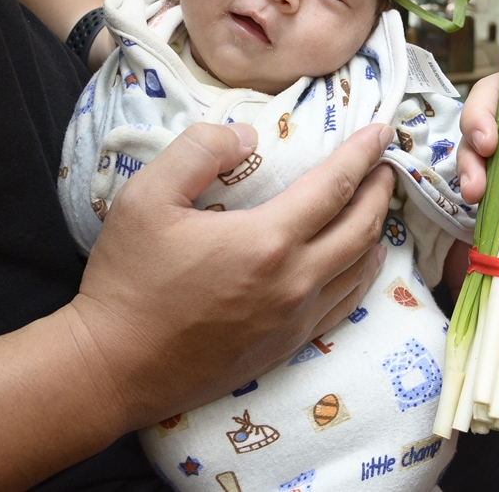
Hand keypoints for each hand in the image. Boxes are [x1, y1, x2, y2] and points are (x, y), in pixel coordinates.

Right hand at [70, 120, 393, 426]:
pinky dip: (361, 276)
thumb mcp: (146, 197)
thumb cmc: (127, 280)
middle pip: (359, 227)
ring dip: (375, 231)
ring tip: (377, 207)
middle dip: (379, 191)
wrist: (113, 367)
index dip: (362, 155)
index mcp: (266, 240)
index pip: (334, 187)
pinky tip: (360, 264)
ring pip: (358, 269)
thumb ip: (199, 150)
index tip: (382, 131)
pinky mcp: (285, 347)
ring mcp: (293, 319)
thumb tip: (248, 136)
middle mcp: (293, 282)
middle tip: (386, 164)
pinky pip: (342, 306)